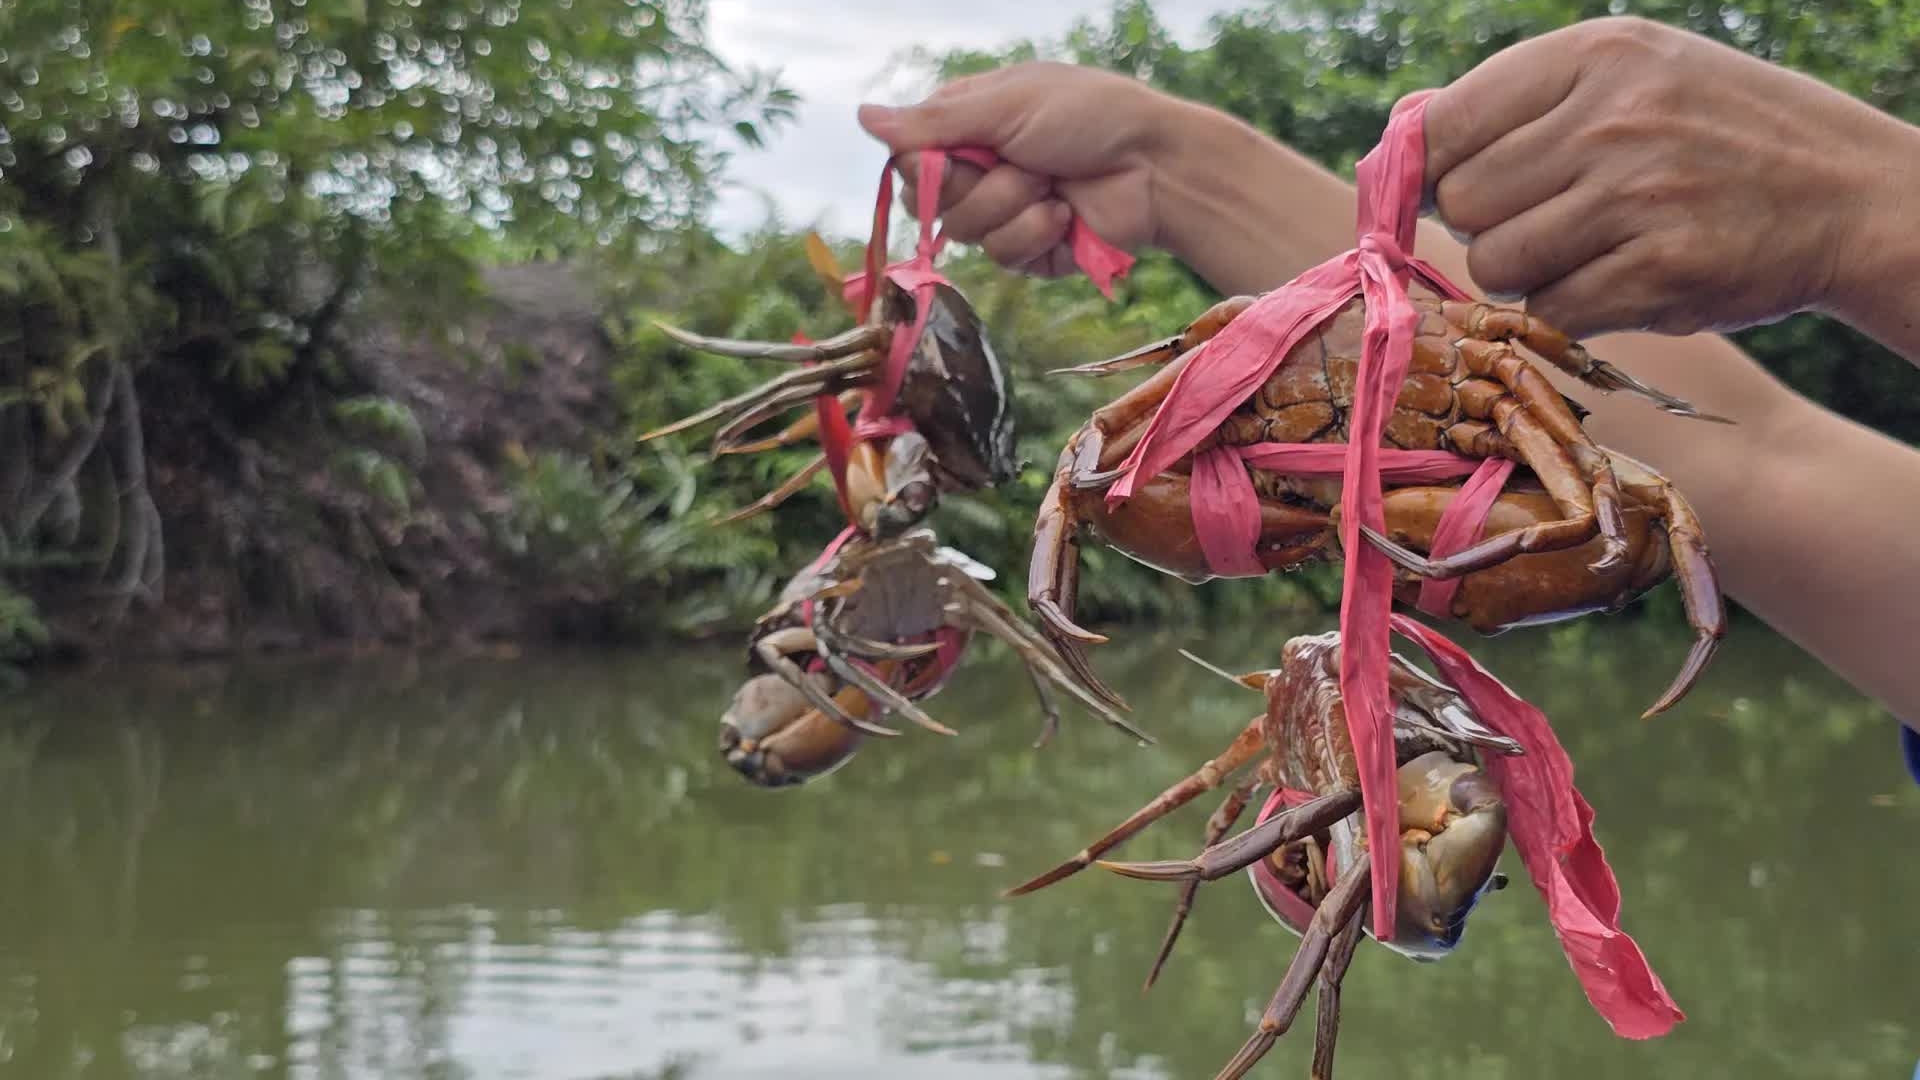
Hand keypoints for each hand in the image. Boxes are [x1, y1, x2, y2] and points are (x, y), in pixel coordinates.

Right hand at [856, 62, 1175, 274]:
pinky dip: (1035, 233)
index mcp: (968, 123)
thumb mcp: (1008, 106)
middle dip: (975, 185)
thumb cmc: (1090, 116)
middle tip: (1018, 163)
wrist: (1157, 166)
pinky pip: (1003, 256)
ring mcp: (1005, 210)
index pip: (909, 157)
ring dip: (1012, 205)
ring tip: (1051, 184)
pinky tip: (1065, 215)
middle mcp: (980, 167)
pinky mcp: (1030, 249)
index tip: (955, 155)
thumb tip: (862, 118)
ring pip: (966, 232)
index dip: (924, 166)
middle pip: (928, 200)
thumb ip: (934, 122)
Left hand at [1418, 16, 1919, 338]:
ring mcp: (1636, 198)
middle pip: (1463, 204)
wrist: (1848, 194)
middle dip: (1487, 224)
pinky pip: (1549, 310)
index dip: (1430, 171)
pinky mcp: (1658, 273)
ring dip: (1524, 272)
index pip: (1441, 126)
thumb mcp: (1629, 75)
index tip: (1453, 189)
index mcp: (1595, 56)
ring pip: (1494, 265)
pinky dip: (1570, 307)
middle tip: (1547, 218)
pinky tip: (1622, 277)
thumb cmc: (1714, 133)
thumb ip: (1516, 102)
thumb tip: (1400, 133)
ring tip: (1588, 246)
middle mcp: (1612, 119)